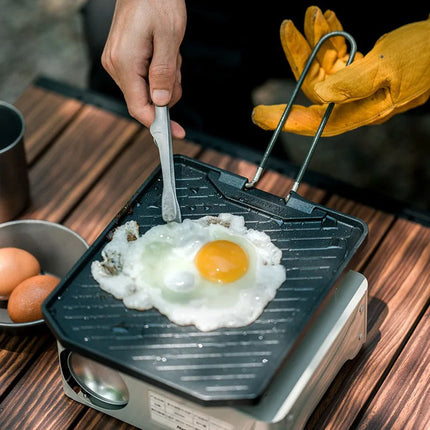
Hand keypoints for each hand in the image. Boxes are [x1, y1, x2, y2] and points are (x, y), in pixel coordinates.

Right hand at [102, 0, 186, 137]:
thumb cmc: (156, 1)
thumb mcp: (169, 38)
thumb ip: (164, 74)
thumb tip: (160, 103)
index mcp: (124, 63)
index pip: (139, 108)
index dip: (159, 124)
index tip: (177, 132)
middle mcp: (116, 66)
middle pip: (146, 100)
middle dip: (167, 90)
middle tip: (175, 65)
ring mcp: (117, 62)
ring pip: (148, 89)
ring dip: (166, 77)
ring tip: (169, 52)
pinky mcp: (122, 58)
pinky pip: (145, 77)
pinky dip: (159, 70)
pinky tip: (162, 51)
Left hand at [252, 7, 429, 135]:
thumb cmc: (426, 52)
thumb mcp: (388, 66)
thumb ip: (351, 82)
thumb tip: (318, 95)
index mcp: (364, 109)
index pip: (317, 120)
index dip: (287, 119)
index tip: (259, 116)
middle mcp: (358, 101)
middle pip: (316, 85)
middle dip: (300, 55)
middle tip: (286, 28)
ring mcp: (360, 85)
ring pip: (326, 66)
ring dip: (317, 38)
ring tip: (313, 11)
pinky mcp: (364, 68)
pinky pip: (339, 55)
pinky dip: (332, 37)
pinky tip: (328, 17)